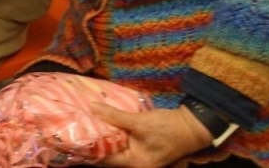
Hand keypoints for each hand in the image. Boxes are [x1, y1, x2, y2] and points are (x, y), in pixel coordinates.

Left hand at [92, 103, 211, 167]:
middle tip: (80, 128)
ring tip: (90, 124)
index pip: (106, 158)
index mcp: (136, 163)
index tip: (76, 136)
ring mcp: (142, 156)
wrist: (192, 126)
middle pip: (111, 154)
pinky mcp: (144, 147)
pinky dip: (117, 134)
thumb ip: (115, 116)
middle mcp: (138, 163)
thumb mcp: (139, 122)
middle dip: (97, 141)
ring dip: (107, 136)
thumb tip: (92, 107)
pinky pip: (125, 142)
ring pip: (118, 147)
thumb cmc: (167, 128)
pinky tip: (107, 123)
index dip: (91, 148)